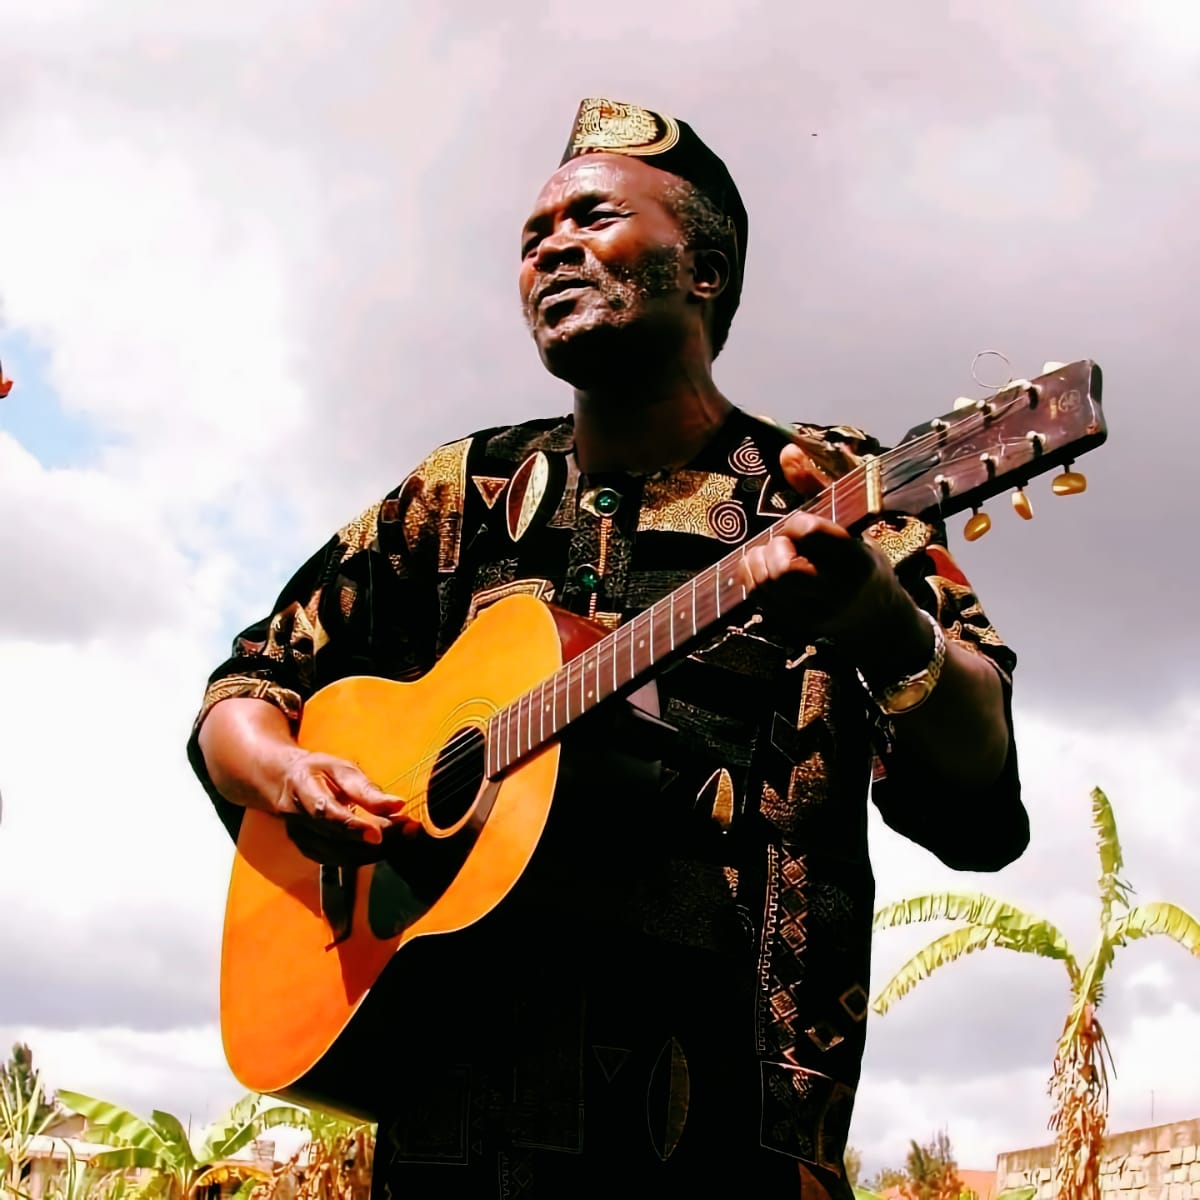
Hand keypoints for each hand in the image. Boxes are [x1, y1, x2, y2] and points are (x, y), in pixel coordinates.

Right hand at [278, 750, 418, 861]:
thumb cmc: (318, 772)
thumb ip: (367, 789)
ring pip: (339, 856)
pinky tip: (383, 846)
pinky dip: (363, 856)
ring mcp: (301, 839)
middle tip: (408, 830)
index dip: (353, 827)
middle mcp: (298, 819)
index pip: (326, 813)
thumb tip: (398, 805)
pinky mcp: (308, 851)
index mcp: (302, 789)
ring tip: (401, 837)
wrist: (284, 782)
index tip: (379, 834)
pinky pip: (338, 861)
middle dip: (375, 839)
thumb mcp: (341, 768)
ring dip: (373, 851)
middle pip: (337, 839)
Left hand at [737, 444, 927, 671]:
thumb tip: (785, 451)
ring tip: (772, 554)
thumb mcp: (849, 521)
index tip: (801, 524)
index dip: (796, 523)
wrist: (876, 616)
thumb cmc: (860, 559)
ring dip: (758, 563)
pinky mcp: (796, 626)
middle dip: (774, 548)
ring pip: (766, 586)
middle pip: (782, 568)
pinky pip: (759, 600)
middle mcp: (836, 590)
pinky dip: (754, 579)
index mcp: (856, 559)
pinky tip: (766, 569)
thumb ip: (815, 485)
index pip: (809, 532)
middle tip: (784, 543)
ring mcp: (814, 613)